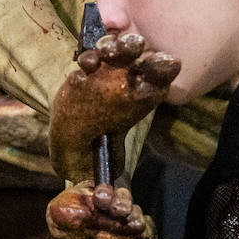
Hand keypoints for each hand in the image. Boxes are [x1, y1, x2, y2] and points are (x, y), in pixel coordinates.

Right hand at [48, 33, 178, 182]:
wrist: (76, 140)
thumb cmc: (101, 147)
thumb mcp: (110, 159)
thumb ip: (111, 169)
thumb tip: (106, 193)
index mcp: (146, 93)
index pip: (162, 72)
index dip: (163, 66)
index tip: (163, 62)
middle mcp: (130, 77)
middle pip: (138, 53)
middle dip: (135, 47)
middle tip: (135, 46)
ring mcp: (108, 71)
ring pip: (113, 48)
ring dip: (112, 46)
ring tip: (108, 52)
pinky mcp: (86, 70)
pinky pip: (88, 57)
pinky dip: (88, 58)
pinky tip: (87, 67)